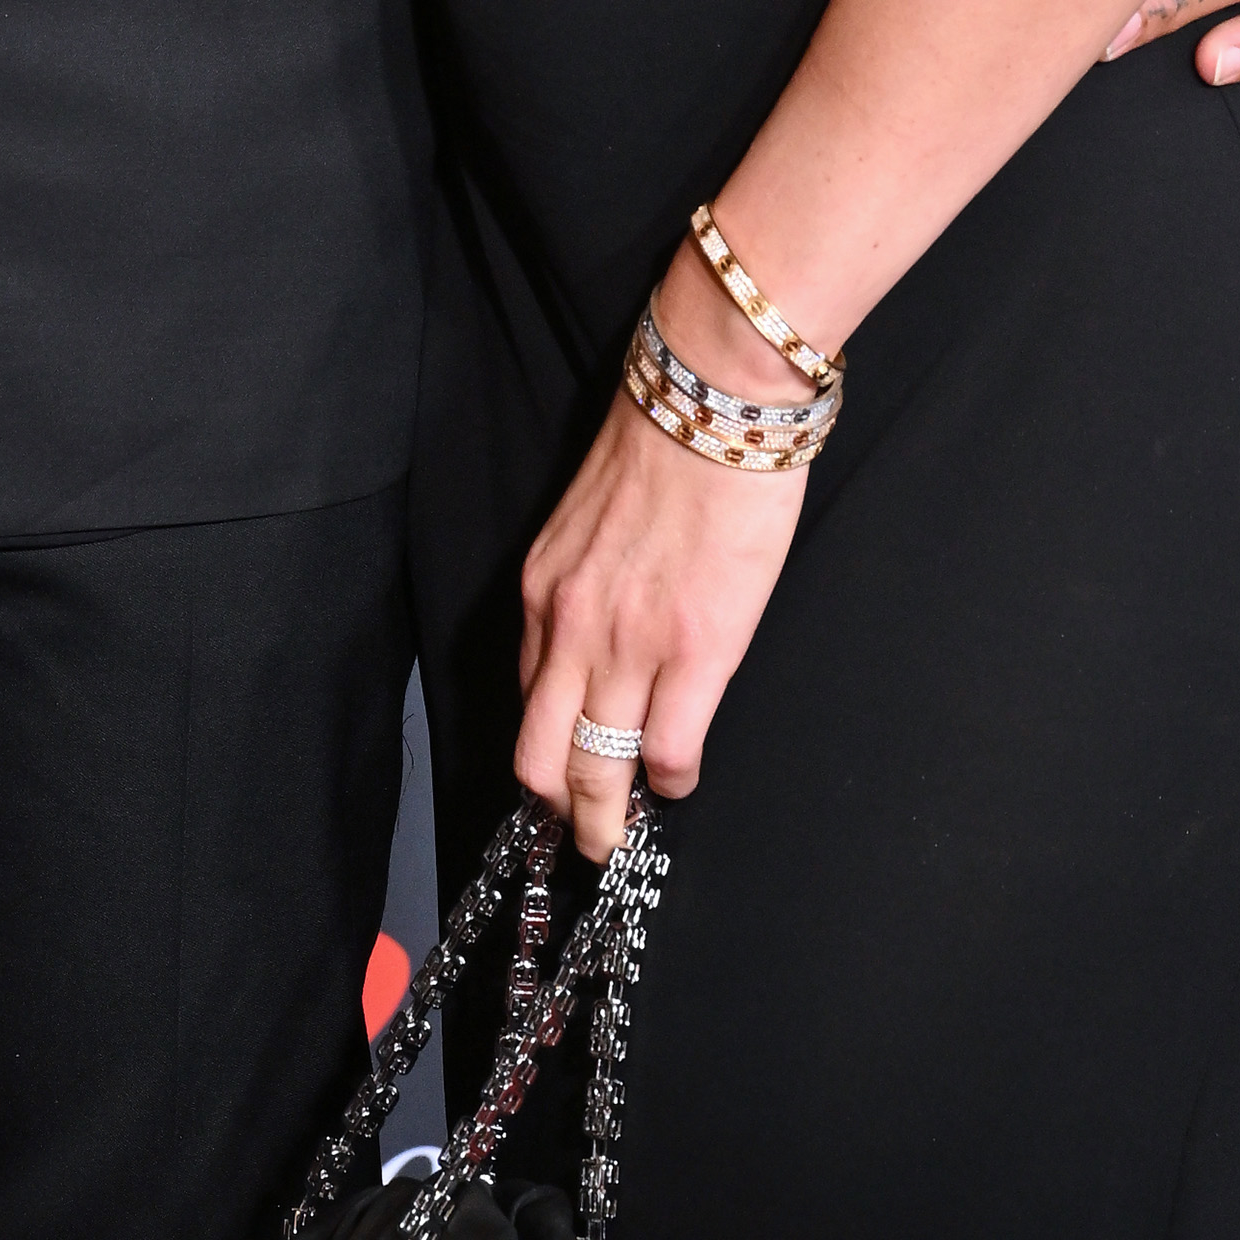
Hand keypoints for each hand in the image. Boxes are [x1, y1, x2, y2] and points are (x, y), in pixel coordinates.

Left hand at [517, 389, 803, 862]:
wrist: (712, 402)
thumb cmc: (661, 448)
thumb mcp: (587, 524)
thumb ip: (581, 589)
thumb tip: (598, 647)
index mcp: (542, 592)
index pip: (526, 700)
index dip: (545, 750)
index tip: (563, 775)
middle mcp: (569, 627)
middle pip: (541, 760)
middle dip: (562, 812)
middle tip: (586, 837)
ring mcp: (629, 645)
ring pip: (596, 771)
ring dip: (609, 818)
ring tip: (622, 836)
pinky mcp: (695, 651)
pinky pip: (669, 751)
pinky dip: (672, 781)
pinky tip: (681, 779)